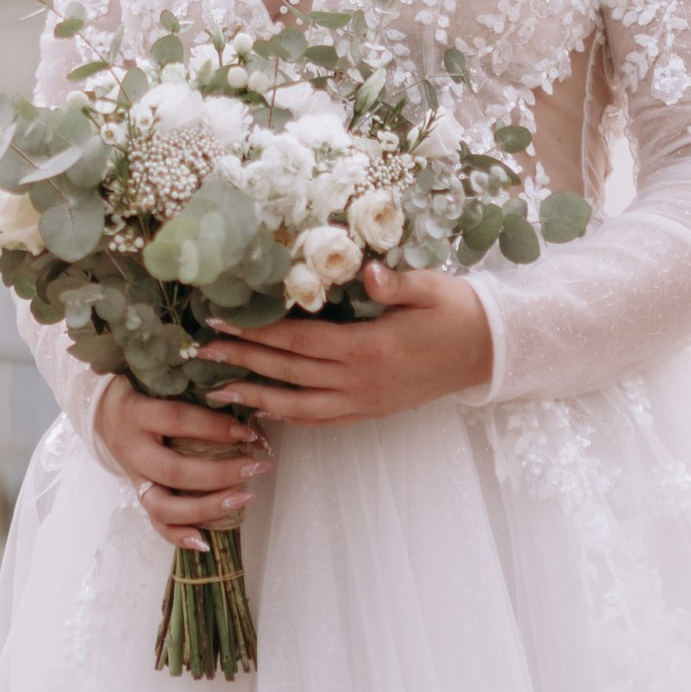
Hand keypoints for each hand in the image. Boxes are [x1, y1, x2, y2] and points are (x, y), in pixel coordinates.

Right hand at [96, 374, 271, 554]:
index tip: (247, 433)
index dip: (214, 428)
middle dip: (219, 473)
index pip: (178, 420)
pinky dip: (178, 536)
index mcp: (135, 411)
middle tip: (256, 467)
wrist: (102, 409)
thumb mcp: (156, 378)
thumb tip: (241, 398)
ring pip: (162, 506)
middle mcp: (131, 447)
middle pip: (174, 470)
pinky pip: (155, 523)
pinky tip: (204, 541)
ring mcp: (133, 475)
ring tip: (243, 499)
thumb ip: (190, 385)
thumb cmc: (140, 387)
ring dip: (205, 508)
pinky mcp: (138, 493)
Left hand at [200, 262, 493, 426]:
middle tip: (201, 352)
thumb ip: (396, 283)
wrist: (489, 352)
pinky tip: (266, 408)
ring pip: (300, 406)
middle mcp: (361, 382)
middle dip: (243, 361)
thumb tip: (368, 272)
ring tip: (219, 391)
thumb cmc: (457, 311)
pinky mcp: (372, 411)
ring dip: (257, 397)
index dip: (258, 332)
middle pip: (289, 373)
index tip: (222, 321)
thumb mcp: (431, 287)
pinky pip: (323, 419)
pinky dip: (290, 416)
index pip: (299, 340)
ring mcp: (366, 401)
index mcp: (369, 348)